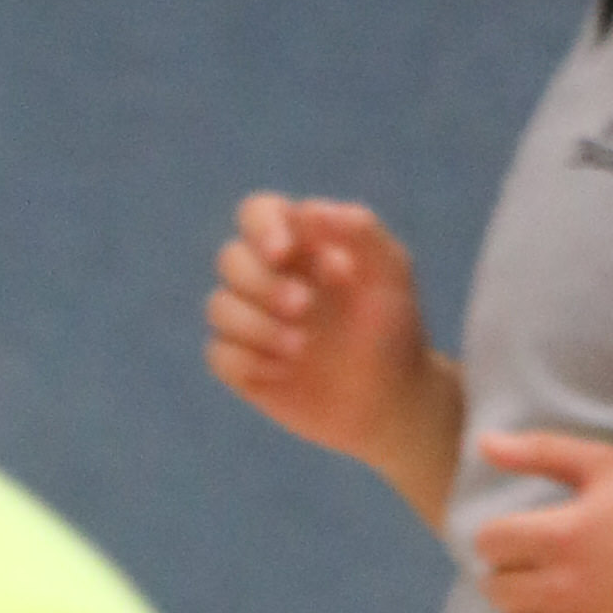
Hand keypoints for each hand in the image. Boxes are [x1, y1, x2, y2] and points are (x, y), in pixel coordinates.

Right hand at [206, 195, 439, 477]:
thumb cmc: (394, 330)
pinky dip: (246, 361)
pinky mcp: (243, 365)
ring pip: (218, 306)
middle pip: (231, 259)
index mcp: (302, 245)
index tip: (284, 253)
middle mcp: (270, 278)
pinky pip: (218, 354)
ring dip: (255, 325)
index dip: (261, 227)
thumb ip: (360, 230)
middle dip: (262, 284)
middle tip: (305, 309)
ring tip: (300, 349)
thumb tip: (308, 210)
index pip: (258, 213)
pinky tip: (283, 374)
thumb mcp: (392, 273)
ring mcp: (253, 322)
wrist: (391, 403)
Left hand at [472, 431, 612, 612]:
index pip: (488, 544)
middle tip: (558, 564)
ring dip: (535, 612)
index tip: (534, 537)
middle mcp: (562, 590)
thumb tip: (483, 443)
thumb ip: (542, 452)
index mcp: (560, 538)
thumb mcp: (608, 468)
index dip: (507, 537)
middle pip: (495, 590)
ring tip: (574, 594)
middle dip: (517, 573)